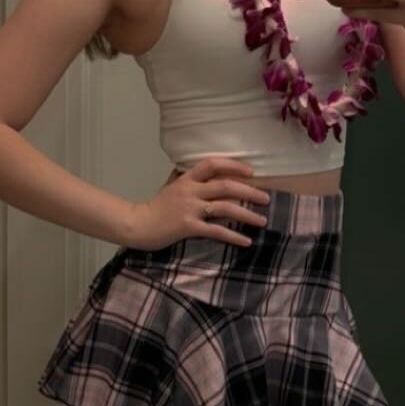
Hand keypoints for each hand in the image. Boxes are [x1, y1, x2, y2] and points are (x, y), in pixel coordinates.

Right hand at [127, 156, 271, 250]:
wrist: (137, 225)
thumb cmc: (155, 207)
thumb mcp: (170, 186)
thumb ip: (186, 178)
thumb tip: (198, 169)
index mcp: (186, 179)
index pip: (212, 164)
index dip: (233, 165)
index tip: (251, 172)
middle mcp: (190, 191)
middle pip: (225, 186)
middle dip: (249, 191)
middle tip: (266, 198)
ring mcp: (189, 209)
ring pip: (225, 208)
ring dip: (247, 214)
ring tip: (262, 221)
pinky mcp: (188, 227)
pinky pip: (216, 231)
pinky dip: (234, 236)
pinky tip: (246, 241)